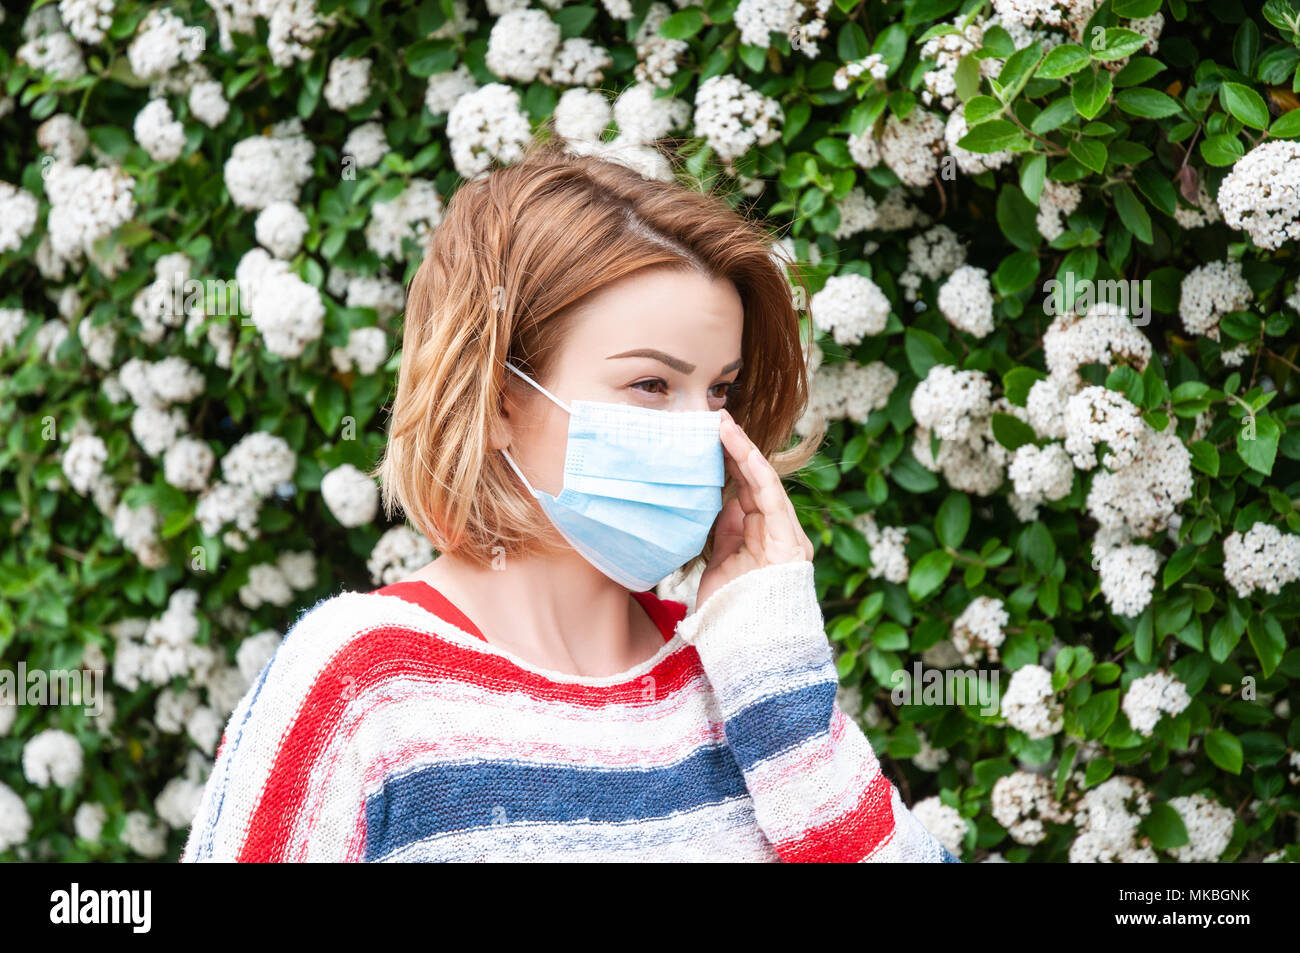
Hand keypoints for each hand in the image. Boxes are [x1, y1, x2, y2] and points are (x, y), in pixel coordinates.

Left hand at [695, 408, 814, 609]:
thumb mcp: (718, 567)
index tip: (705, 439)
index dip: (725, 463)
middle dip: (733, 448)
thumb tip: (718, 507)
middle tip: (712, 418)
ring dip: (742, 450)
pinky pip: (771, 496)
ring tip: (722, 424)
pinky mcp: (788, 540)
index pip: (742, 491)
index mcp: (759, 537)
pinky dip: (755, 469)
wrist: (748, 648)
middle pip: (752, 481)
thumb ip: (722, 537)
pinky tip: (740, 447)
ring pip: (762, 482)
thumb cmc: (729, 613)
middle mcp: (775, 532)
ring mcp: (784, 535)